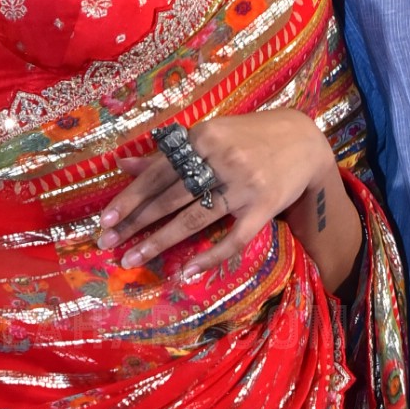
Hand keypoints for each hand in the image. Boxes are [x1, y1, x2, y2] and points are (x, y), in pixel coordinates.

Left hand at [100, 111, 335, 276]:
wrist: (304, 141)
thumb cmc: (248, 137)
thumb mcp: (208, 136)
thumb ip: (167, 154)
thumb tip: (121, 165)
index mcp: (204, 137)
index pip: (158, 172)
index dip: (130, 197)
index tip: (105, 219)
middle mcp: (222, 159)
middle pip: (171, 197)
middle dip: (136, 223)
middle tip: (109, 244)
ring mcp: (244, 185)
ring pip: (195, 219)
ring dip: (160, 241)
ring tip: (133, 258)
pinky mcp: (264, 207)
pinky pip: (234, 239)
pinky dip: (209, 257)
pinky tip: (186, 272)